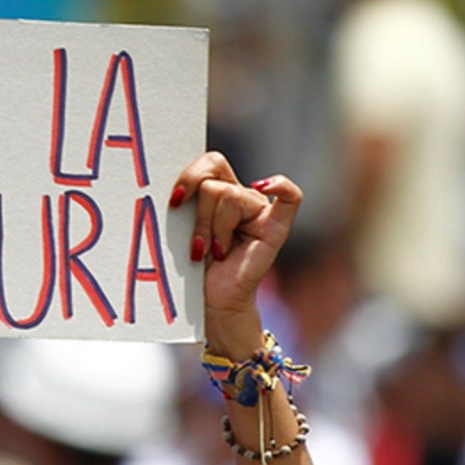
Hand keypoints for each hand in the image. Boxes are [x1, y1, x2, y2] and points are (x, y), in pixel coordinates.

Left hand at [169, 152, 301, 355]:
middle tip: (197, 242)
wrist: (211, 301)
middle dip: (199, 212)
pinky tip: (263, 185)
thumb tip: (177, 190)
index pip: (211, 163)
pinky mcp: (276, 229)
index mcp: (220, 191)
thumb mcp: (183, 229)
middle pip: (216, 180)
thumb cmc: (194, 267)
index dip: (191, 176)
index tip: (175, 201)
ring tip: (215, 251)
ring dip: (212, 229)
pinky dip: (278, 185)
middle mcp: (243, 196)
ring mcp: (261, 211)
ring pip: (228, 195)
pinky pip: (290, 196)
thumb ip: (187, 202)